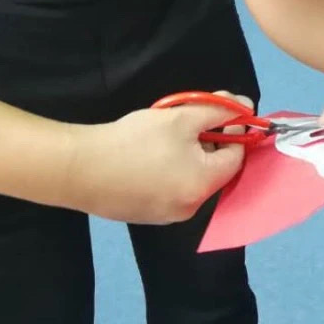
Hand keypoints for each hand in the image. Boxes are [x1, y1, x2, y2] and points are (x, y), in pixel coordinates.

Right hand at [65, 91, 247, 223]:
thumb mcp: (181, 117)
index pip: (237, 156)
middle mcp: (190, 208)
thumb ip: (219, 110)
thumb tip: (245, 107)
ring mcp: (166, 216)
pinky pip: (170, 189)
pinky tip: (149, 154)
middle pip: (214, 169)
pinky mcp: (145, 215)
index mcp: (203, 186)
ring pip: (191, 178)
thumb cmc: (134, 141)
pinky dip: (169, 170)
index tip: (218, 110)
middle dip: (208, 140)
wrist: (78, 168)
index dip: (232, 130)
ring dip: (189, 154)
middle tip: (188, 118)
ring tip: (166, 134)